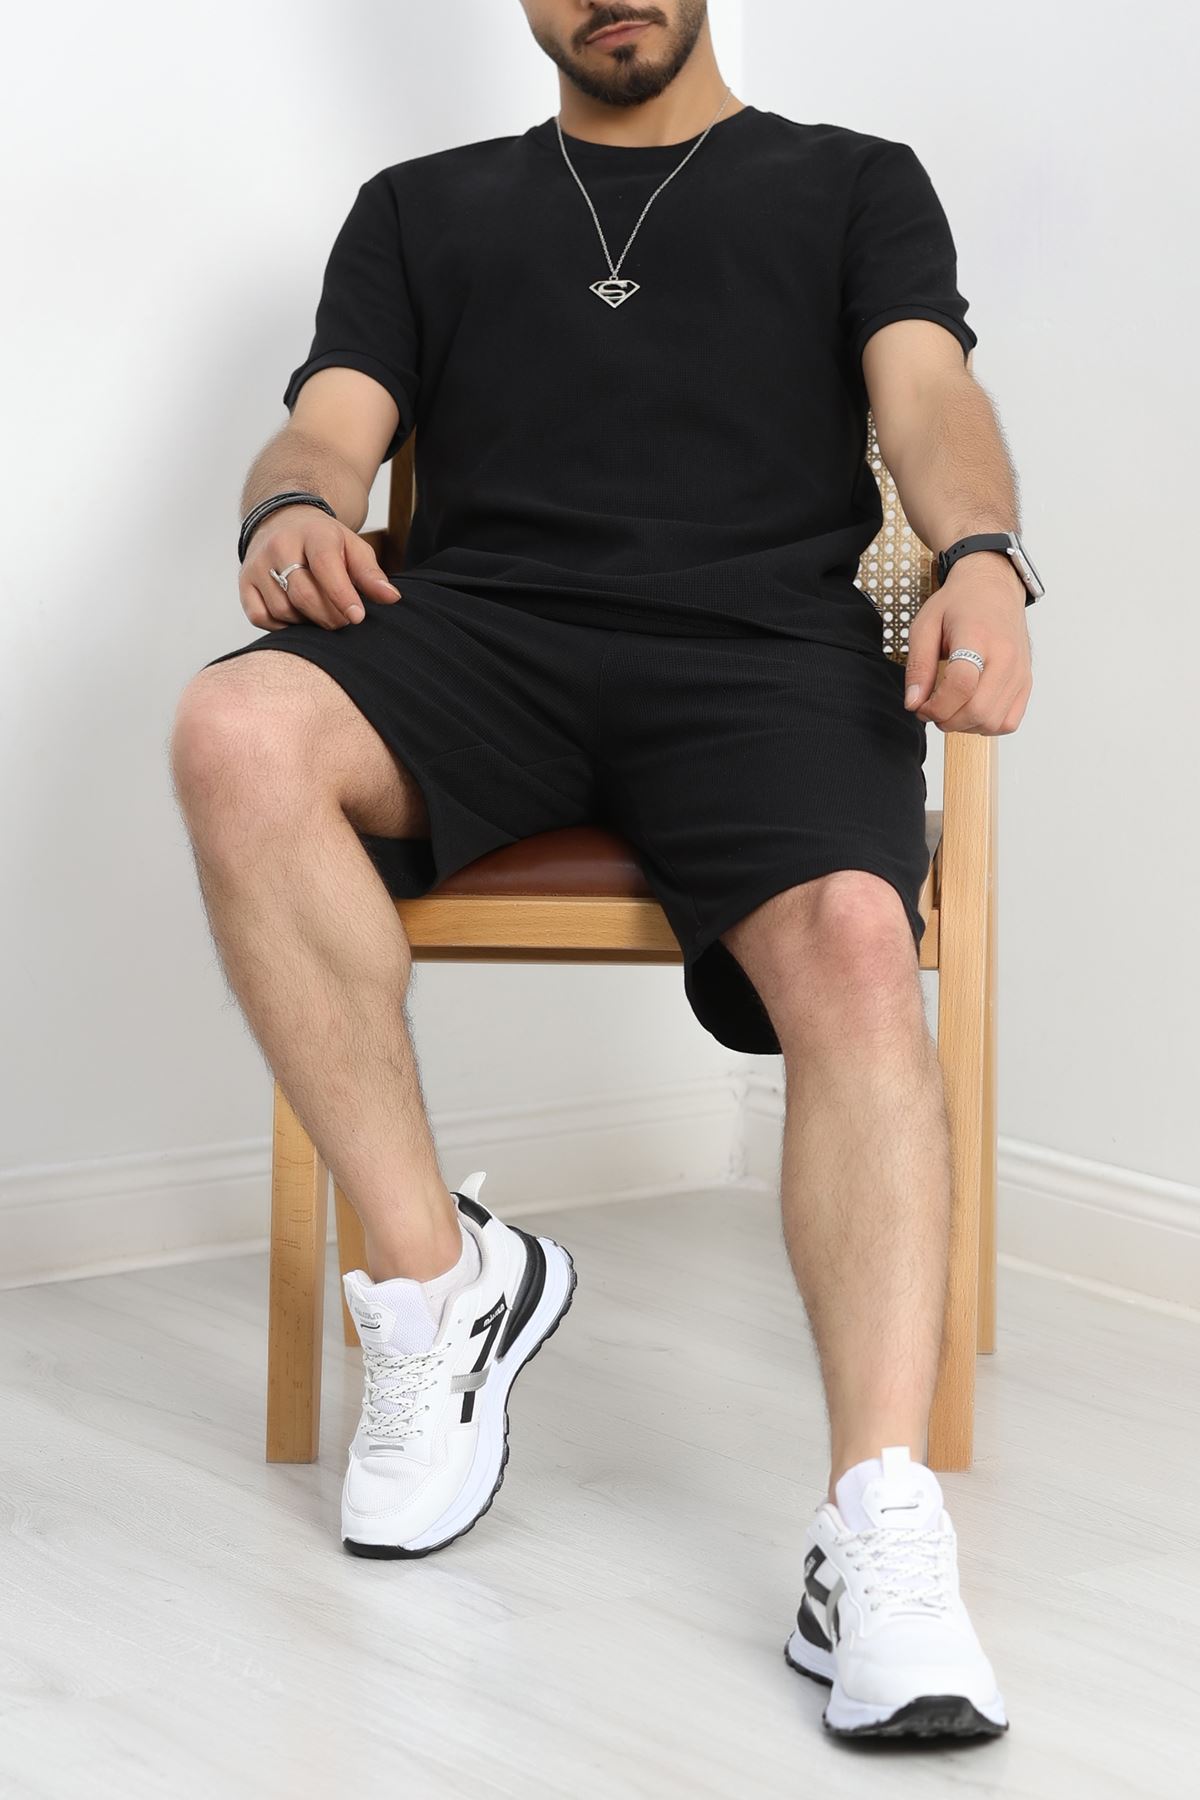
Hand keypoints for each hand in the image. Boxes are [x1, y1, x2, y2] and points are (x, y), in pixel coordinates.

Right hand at [240, 505, 401, 631]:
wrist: (282, 521)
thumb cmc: (324, 541)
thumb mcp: (352, 547)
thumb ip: (371, 574)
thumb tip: (391, 598)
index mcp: (312, 533)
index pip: (326, 567)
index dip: (342, 595)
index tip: (357, 617)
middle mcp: (279, 546)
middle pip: (303, 595)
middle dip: (328, 616)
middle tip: (343, 620)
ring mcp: (257, 564)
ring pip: (283, 610)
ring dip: (307, 621)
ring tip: (320, 612)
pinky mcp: (244, 583)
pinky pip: (261, 617)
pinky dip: (282, 625)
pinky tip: (297, 615)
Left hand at [903, 556, 1032, 733]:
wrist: (994, 588)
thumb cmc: (960, 604)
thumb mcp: (925, 625)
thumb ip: (918, 665)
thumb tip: (913, 703)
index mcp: (977, 637)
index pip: (961, 685)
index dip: (935, 706)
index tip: (921, 705)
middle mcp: (1006, 656)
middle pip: (978, 710)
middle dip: (946, 719)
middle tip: (932, 707)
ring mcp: (1019, 672)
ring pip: (992, 721)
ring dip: (964, 724)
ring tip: (951, 705)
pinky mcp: (1026, 682)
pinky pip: (1008, 722)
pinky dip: (986, 724)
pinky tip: (971, 707)